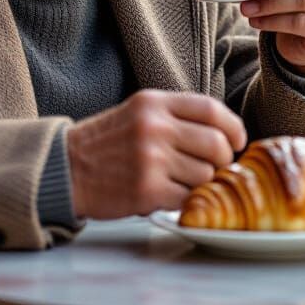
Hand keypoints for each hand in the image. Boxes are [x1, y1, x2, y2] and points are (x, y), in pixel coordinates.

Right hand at [65, 90, 246, 219]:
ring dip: (201, 184)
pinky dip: (185, 201)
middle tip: (213, 169)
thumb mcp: (139, 112)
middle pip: (217, 145)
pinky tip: (169, 196)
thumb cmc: (107, 143)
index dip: (233, 127)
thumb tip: (224, 133)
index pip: (211, 109)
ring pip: (205, 175)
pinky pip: (187, 198)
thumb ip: (176, 116)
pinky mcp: (146, 190)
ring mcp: (151, 158)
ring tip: (181, 183)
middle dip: (222, 161)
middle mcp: (155, 127)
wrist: (66, 168)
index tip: (238, 141)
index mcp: (155, 103)